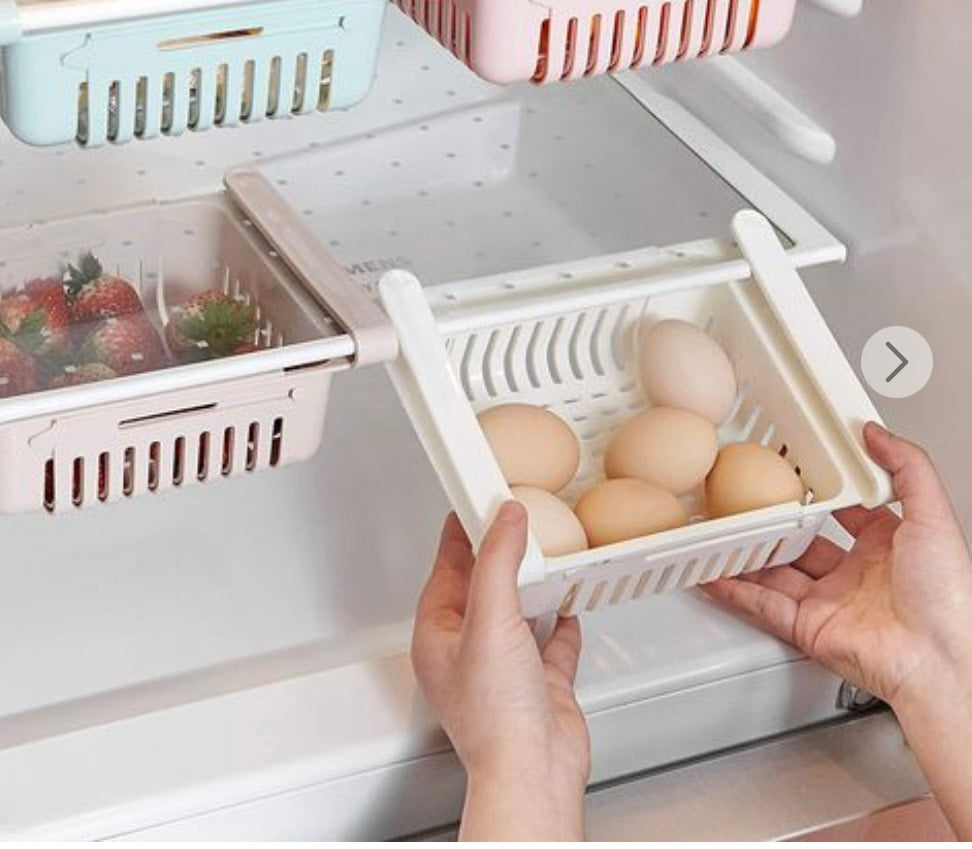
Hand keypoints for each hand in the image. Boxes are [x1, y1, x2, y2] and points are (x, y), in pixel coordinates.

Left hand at [411, 502, 588, 840]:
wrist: (535, 769)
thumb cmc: (495, 715)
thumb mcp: (490, 618)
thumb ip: (497, 561)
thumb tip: (504, 519)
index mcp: (439, 636)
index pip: (445, 571)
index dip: (459, 536)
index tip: (470, 504)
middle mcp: (470, 651)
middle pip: (482, 588)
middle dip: (499, 555)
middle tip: (514, 522)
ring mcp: (506, 669)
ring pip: (517, 613)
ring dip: (532, 585)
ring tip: (545, 556)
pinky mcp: (541, 684)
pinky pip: (550, 643)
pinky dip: (559, 623)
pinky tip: (568, 607)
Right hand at [706, 422, 971, 838]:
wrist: (938, 660)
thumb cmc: (949, 599)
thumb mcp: (934, 515)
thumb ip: (907, 468)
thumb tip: (876, 433)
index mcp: (887, 548)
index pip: (845, 512)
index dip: (820, 493)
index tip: (796, 473)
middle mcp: (856, 576)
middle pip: (802, 542)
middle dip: (774, 524)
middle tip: (747, 501)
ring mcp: (828, 602)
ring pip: (775, 573)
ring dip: (748, 556)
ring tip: (722, 533)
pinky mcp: (807, 628)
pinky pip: (762, 606)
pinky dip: (735, 591)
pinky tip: (716, 575)